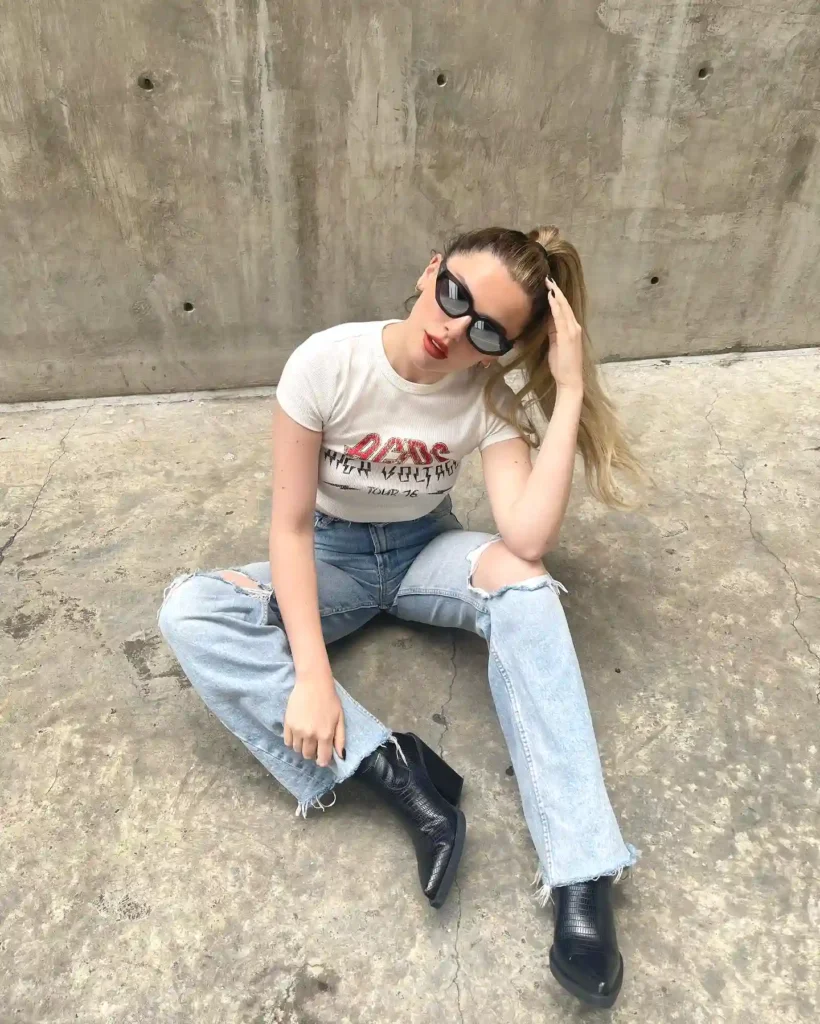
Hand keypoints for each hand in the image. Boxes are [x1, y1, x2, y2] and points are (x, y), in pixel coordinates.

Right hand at [284, 676, 345, 767]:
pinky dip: (292, 741)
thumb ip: (340, 738)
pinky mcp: (287, 724)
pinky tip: (298, 733)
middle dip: (313, 753)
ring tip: (307, 737)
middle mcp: (310, 735)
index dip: (323, 761)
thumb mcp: (340, 718)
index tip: (323, 757)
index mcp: (325, 734)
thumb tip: (341, 756)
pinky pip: (287, 742)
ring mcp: (297, 730)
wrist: (313, 683)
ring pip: (297, 750)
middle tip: (315, 744)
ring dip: (302, 747)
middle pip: (308, 756)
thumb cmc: (329, 699)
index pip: (322, 759)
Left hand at [546, 278, 583, 392]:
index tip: (549, 285)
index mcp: (572, 329)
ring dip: (556, 294)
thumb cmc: (562, 365)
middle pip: (565, 305)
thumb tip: (546, 319)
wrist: (570, 380)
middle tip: (547, 278)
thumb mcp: (555, 344)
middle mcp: (574, 327)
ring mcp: (572, 331)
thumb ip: (552, 331)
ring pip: (564, 308)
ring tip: (548, 282)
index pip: (563, 309)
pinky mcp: (568, 336)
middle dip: (556, 291)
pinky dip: (556, 306)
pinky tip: (551, 297)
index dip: (557, 296)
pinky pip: (561, 317)